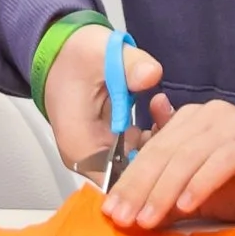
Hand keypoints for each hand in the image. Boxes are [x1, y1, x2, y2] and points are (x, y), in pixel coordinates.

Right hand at [42, 29, 164, 173]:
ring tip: (167, 111)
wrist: (59, 54)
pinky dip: (152, 137)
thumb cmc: (74, 58)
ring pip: (138, 166)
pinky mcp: (109, 146)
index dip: (153, 168)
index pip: (122, 182)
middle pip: (132, 177)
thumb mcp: (101, 53)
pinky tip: (159, 114)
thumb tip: (152, 74)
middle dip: (161, 152)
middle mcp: (88, 160)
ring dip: (158, 143)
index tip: (175, 140)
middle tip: (174, 119)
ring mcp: (99, 155)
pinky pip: (136, 152)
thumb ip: (129, 64)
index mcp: (81, 148)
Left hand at [103, 97, 234, 229]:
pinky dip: (201, 184)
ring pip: (187, 157)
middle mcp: (206, 116)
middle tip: (123, 220)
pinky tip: (187, 207)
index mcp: (187, 121)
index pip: (150, 151)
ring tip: (148, 220)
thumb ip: (163, 189)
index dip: (128, 182)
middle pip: (163, 152)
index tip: (110, 213)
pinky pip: (220, 162)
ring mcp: (231, 125)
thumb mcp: (194, 191)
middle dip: (139, 189)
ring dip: (164, 191)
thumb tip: (124, 202)